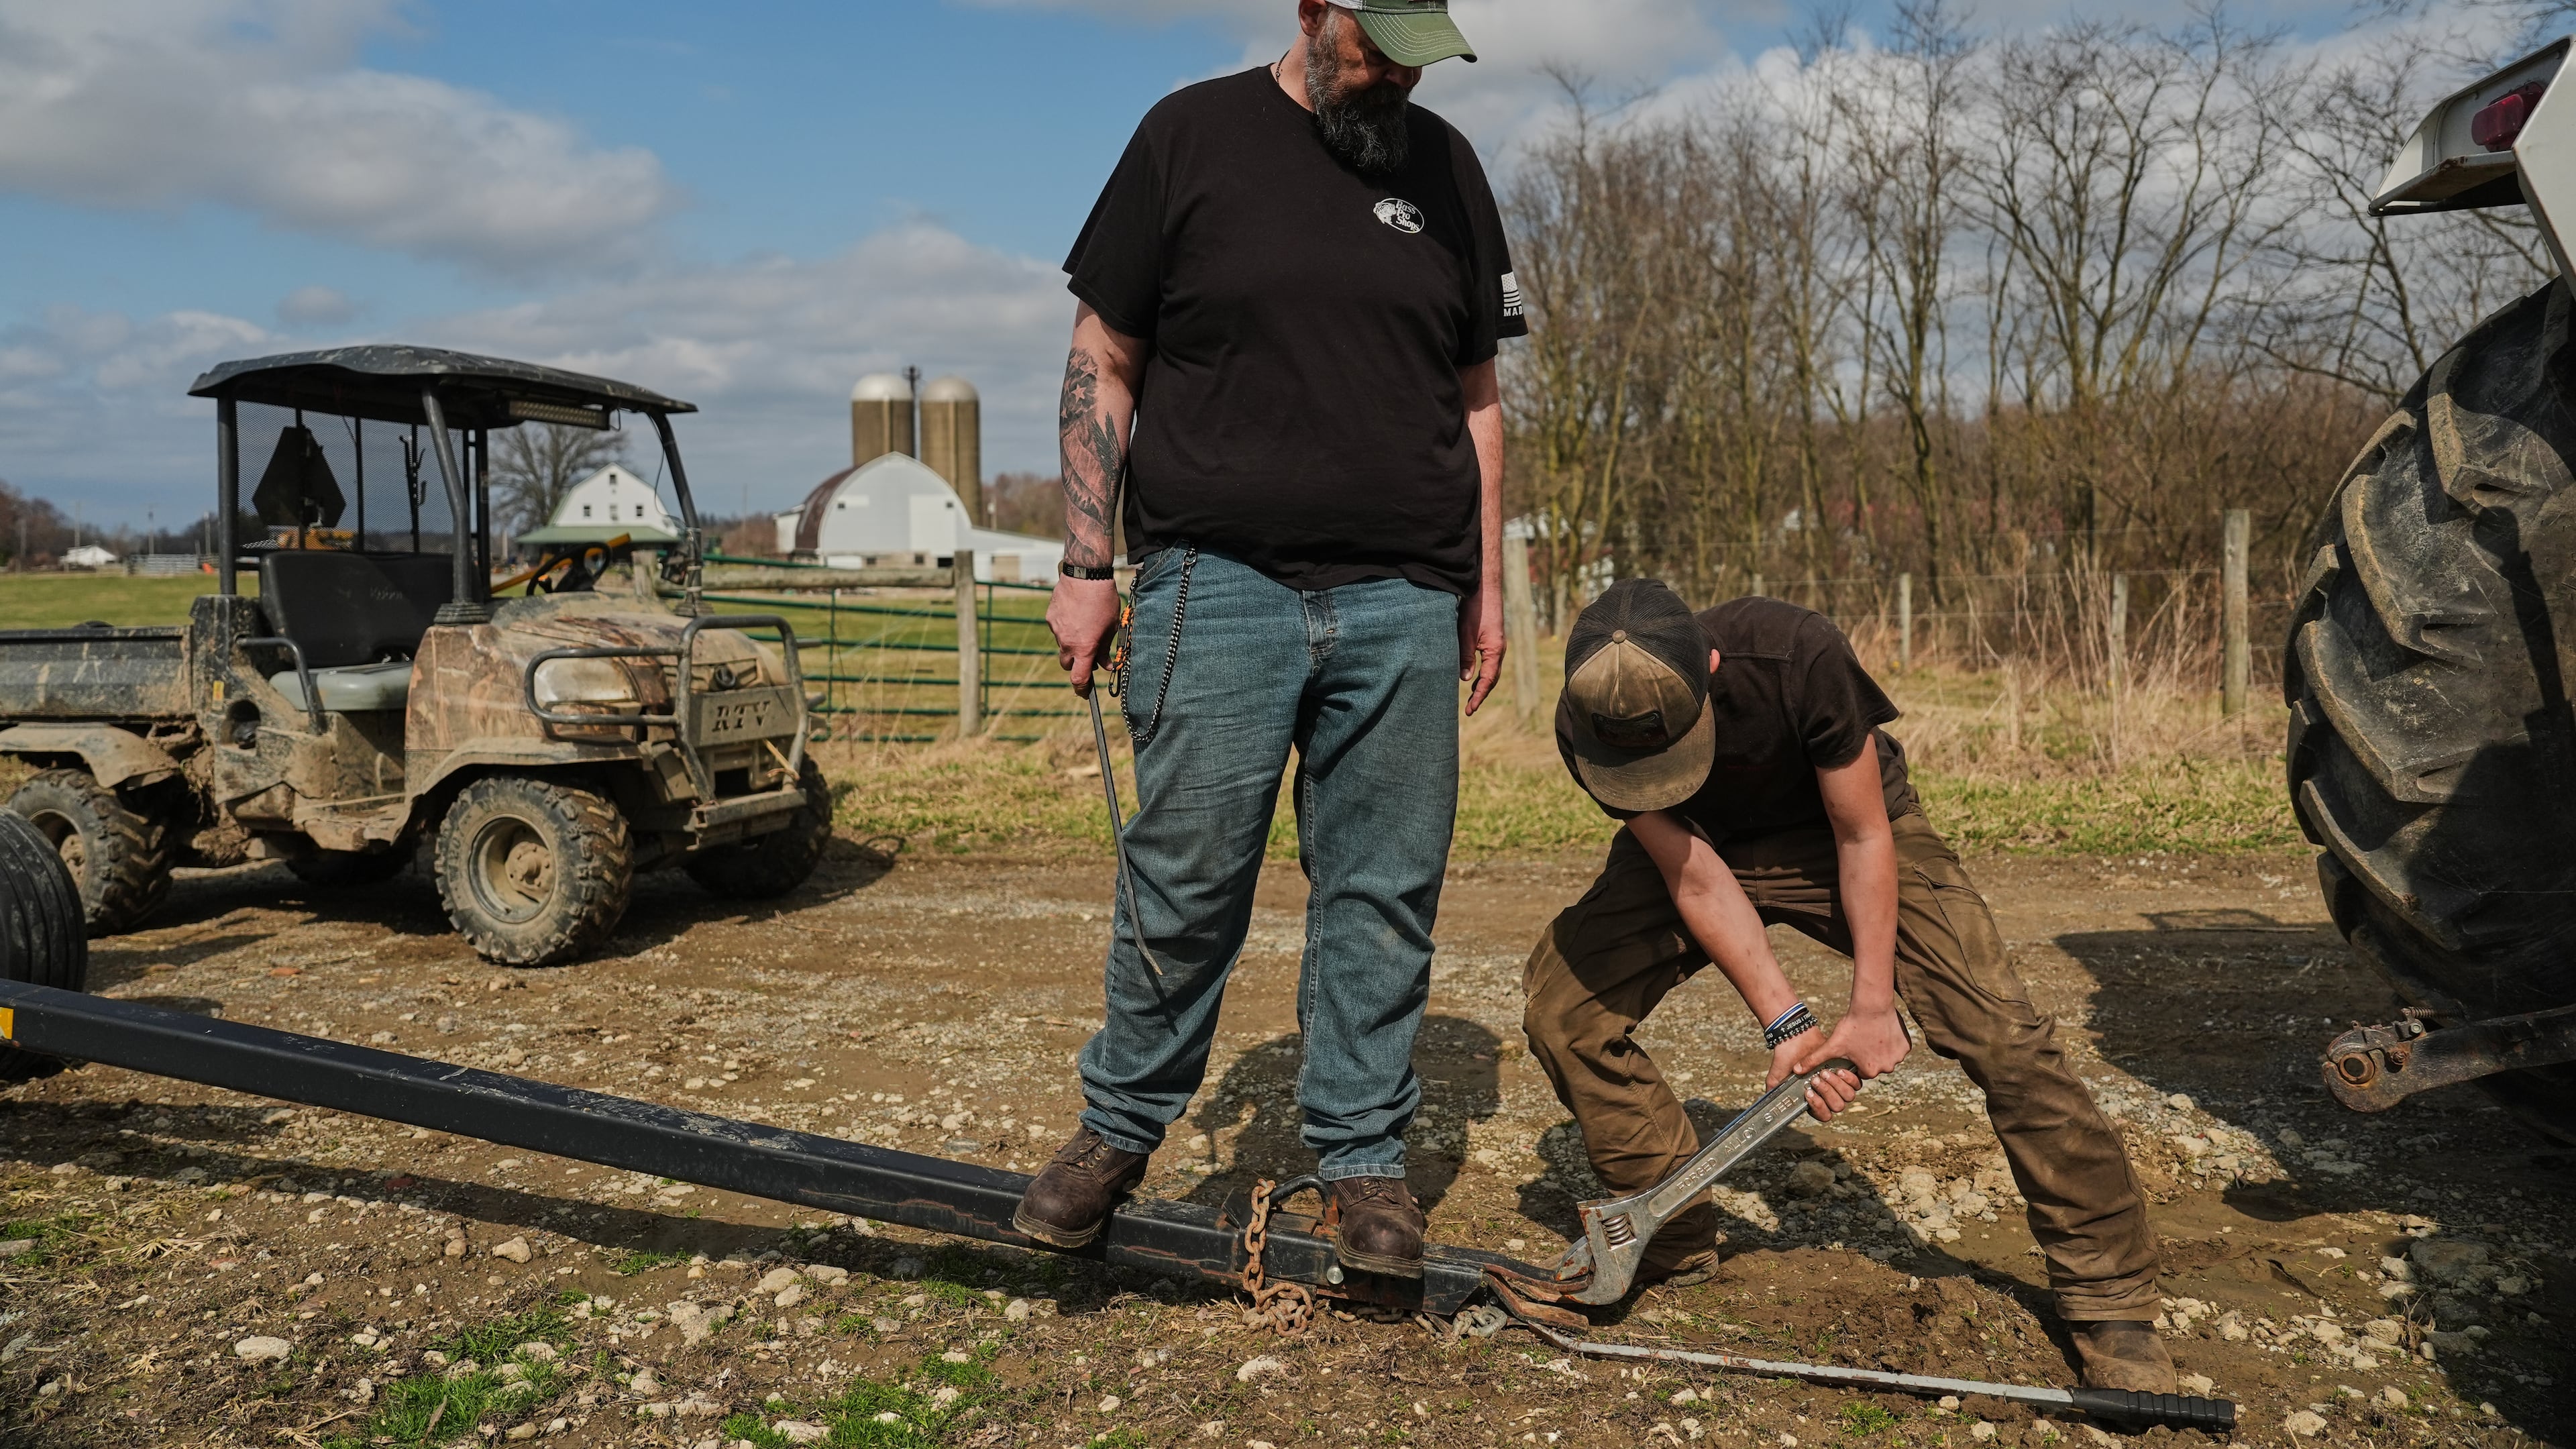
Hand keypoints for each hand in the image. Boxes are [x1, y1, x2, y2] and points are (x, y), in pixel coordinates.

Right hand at [1047, 576, 1120, 697]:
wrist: (1085, 576)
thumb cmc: (1103, 601)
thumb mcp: (1111, 628)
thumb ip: (1106, 649)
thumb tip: (1107, 665)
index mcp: (1084, 648)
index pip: (1078, 678)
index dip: (1081, 689)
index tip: (1085, 692)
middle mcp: (1067, 643)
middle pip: (1067, 664)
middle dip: (1076, 663)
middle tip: (1088, 652)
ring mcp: (1056, 630)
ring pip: (1062, 645)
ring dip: (1072, 642)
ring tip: (1084, 623)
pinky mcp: (1050, 618)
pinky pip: (1058, 629)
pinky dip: (1066, 627)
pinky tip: (1076, 613)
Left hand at [1458, 580, 1504, 714]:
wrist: (1484, 587)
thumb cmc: (1476, 609)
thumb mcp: (1466, 634)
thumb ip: (1465, 657)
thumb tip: (1465, 679)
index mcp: (1495, 651)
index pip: (1487, 681)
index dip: (1478, 697)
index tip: (1469, 710)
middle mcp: (1499, 649)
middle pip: (1492, 678)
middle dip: (1481, 694)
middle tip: (1470, 708)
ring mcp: (1497, 643)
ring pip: (1491, 670)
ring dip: (1482, 684)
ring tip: (1472, 696)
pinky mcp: (1492, 638)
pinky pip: (1489, 660)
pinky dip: (1482, 672)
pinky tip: (1473, 674)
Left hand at [1773, 1006, 1910, 1122]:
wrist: (1872, 1005)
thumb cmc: (1851, 1025)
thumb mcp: (1832, 1044)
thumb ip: (1814, 1060)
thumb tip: (1795, 1070)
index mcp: (1870, 1071)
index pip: (1862, 1070)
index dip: (1856, 1060)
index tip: (1853, 1048)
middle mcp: (1887, 1068)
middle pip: (1875, 1063)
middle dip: (1869, 1054)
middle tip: (1863, 1039)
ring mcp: (1899, 1057)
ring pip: (1887, 1055)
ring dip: (1880, 1047)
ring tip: (1872, 1034)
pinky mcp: (1906, 1046)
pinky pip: (1898, 1046)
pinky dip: (1891, 1041)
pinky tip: (1882, 1030)